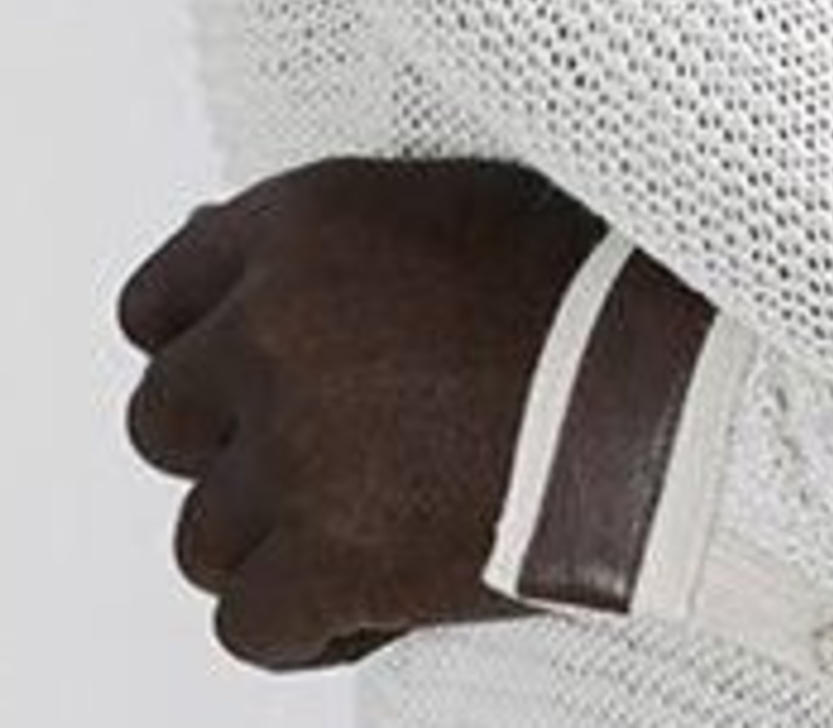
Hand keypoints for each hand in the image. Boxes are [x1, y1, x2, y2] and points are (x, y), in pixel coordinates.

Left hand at [114, 156, 603, 671]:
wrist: (677, 385)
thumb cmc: (589, 284)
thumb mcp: (448, 207)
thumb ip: (322, 239)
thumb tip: (208, 244)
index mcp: (302, 225)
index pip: (155, 305)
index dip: (198, 347)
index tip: (248, 378)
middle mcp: (272, 329)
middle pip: (161, 423)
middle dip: (231, 446)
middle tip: (329, 452)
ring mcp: (294, 450)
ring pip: (201, 536)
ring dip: (272, 541)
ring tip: (372, 522)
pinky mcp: (328, 561)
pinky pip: (247, 626)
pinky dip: (305, 625)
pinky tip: (375, 596)